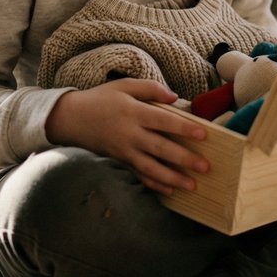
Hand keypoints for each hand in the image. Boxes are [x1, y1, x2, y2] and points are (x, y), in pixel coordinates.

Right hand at [44, 78, 209, 194]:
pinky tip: (170, 191)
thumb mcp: (124, 85)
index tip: (204, 135)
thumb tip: (175, 96)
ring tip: (192, 185)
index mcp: (133, 111)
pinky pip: (138, 175)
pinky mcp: (118, 161)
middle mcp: (129, 133)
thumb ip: (150, 88)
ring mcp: (123, 150)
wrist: (70, 118)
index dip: (184, 128)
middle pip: (160, 148)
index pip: (163, 120)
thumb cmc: (101, 98)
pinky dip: (154, 185)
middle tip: (205, 167)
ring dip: (172, 178)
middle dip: (184, 158)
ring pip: (151, 167)